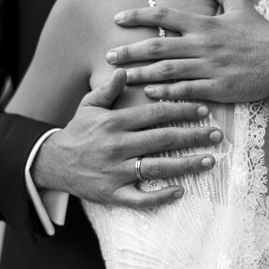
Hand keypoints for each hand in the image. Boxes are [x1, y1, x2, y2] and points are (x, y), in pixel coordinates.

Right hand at [31, 69, 223, 207]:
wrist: (52, 162)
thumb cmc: (77, 131)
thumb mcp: (88, 105)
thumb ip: (108, 89)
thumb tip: (123, 69)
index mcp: (114, 123)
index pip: (155, 114)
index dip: (181, 111)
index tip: (204, 110)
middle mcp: (118, 146)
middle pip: (162, 140)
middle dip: (193, 136)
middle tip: (216, 134)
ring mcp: (116, 172)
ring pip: (157, 168)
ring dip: (186, 165)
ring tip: (209, 161)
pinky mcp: (113, 194)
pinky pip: (140, 199)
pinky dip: (159, 197)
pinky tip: (179, 192)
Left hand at [106, 0, 268, 102]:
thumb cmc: (261, 33)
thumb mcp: (240, 4)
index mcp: (205, 23)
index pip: (164, 15)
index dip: (137, 15)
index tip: (117, 19)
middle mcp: (204, 44)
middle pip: (158, 45)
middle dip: (130, 51)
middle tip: (108, 56)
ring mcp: (211, 67)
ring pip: (168, 70)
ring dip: (141, 74)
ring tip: (121, 77)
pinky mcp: (219, 88)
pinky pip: (187, 91)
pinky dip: (166, 92)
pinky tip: (150, 93)